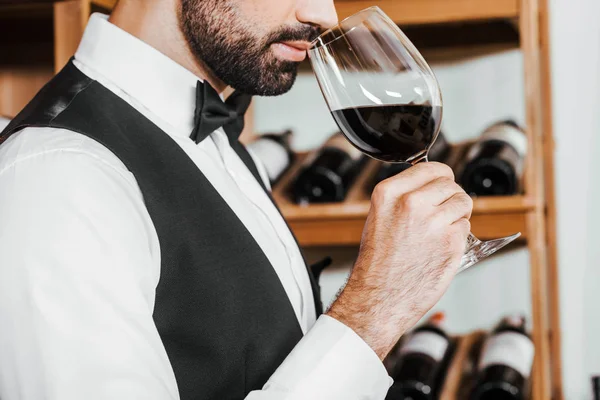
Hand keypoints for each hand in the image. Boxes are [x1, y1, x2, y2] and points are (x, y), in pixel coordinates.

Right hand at [327, 162, 471, 358]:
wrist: (379, 298)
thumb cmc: (378, 263)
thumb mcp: (379, 217)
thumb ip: (404, 197)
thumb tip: (432, 187)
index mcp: (389, 193)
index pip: (431, 168)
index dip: (440, 178)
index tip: (442, 185)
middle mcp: (411, 203)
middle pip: (451, 184)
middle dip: (451, 197)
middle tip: (442, 215)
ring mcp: (434, 222)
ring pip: (464, 203)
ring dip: (458, 215)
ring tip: (441, 232)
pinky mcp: (451, 242)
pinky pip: (466, 227)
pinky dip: (458, 237)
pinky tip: (440, 248)